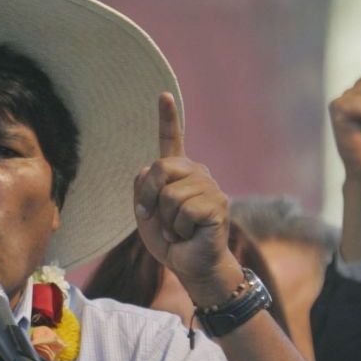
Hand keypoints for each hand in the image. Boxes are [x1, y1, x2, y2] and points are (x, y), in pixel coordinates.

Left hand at [133, 93, 239, 306]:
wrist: (191, 267)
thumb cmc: (170, 241)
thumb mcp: (146, 213)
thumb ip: (143, 188)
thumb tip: (150, 168)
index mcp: (179, 173)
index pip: (172, 141)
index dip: (168, 117)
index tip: (163, 94)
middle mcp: (197, 174)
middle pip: (160, 168)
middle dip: (149, 198)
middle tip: (155, 219)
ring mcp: (210, 188)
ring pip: (170, 195)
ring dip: (166, 221)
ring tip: (178, 231)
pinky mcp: (218, 205)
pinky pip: (184, 211)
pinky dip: (179, 230)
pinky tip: (188, 235)